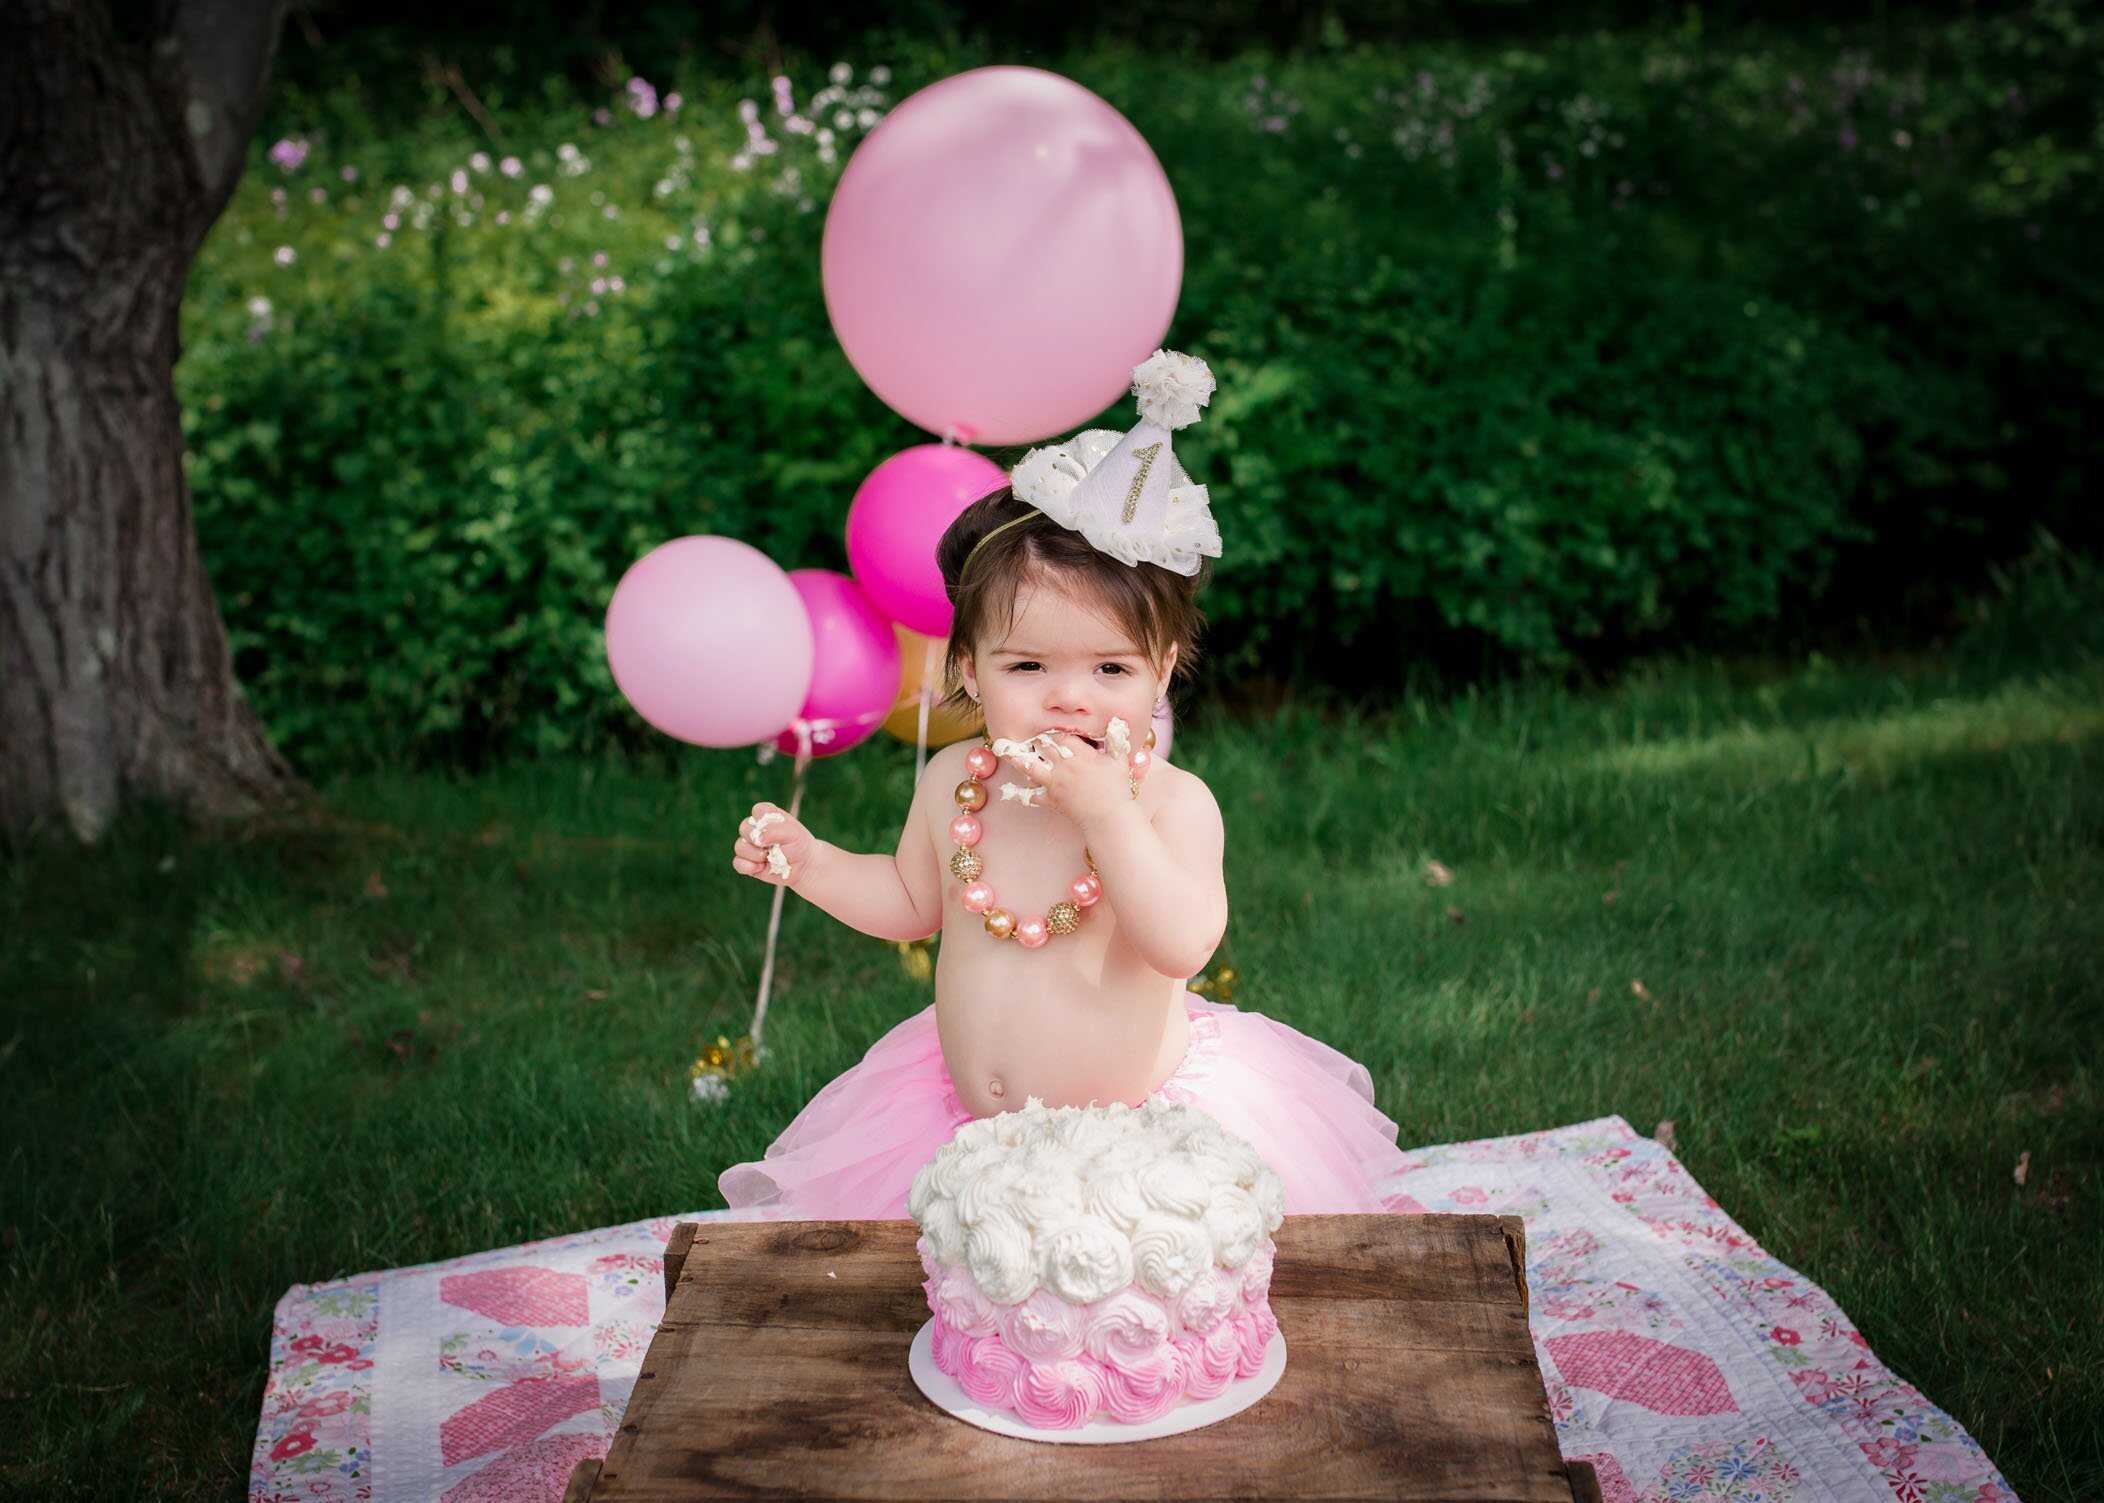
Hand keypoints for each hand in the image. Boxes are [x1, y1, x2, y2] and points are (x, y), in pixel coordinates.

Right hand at [731, 802, 819, 886]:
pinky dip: (747, 866)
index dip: (764, 820)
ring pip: (739, 846)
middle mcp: (757, 829)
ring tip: (767, 858)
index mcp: (768, 817)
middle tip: (770, 846)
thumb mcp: (793, 834)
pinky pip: (737, 862)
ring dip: (753, 854)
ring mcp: (751, 846)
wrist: (804, 867)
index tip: (779, 829)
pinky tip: (760, 868)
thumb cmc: (799, 846)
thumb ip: (775, 831)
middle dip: (756, 838)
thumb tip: (757, 838)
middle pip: (744, 827)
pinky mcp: (749, 862)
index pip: (758, 810)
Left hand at [996, 731, 1134, 828]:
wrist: (1109, 817)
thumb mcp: (1119, 760)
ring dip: (1017, 759)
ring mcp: (1054, 783)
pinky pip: (1033, 795)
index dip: (1055, 733)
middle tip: (1030, 737)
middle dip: (1036, 741)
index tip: (1053, 733)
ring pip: (1030, 767)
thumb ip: (1116, 740)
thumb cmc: (1117, 788)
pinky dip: (1023, 792)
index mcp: (1079, 754)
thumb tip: (1116, 722)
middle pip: (1042, 747)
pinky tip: (1014, 788)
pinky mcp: (1051, 799)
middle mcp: (1063, 766)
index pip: (1061, 736)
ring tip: (1004, 751)